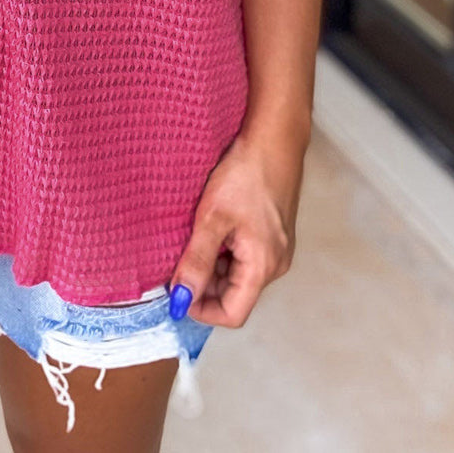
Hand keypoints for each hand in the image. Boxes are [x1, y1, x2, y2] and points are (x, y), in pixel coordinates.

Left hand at [167, 123, 306, 327]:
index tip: (176, 291)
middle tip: (177, 262)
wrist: (273, 139)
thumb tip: (180, 299)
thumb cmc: (245, 175)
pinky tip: (209, 230)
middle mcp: (276, 264)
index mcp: (264, 267)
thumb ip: (197, 261)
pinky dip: (224, 253)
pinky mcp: (274, 235)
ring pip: (239, 276)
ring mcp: (277, 249)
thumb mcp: (212, 217)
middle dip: (204, 286)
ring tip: (191, 242)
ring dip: (213, 268)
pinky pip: (246, 258)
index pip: (233, 314)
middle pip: (236, 295)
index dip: (201, 309)